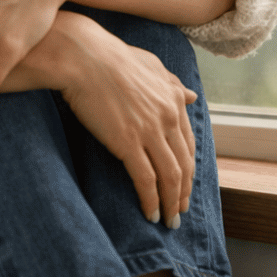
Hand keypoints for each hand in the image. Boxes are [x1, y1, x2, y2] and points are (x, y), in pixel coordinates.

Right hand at [53, 14, 198, 227]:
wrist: (84, 57)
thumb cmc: (111, 56)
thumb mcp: (151, 64)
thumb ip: (172, 83)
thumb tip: (192, 96)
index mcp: (173, 100)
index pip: (189, 144)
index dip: (189, 169)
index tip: (185, 186)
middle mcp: (168, 117)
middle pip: (184, 165)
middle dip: (184, 192)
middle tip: (180, 212)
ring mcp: (150, 131)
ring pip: (170, 176)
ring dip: (171, 202)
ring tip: (168, 220)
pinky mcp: (127, 142)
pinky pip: (146, 179)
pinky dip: (150, 200)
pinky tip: (150, 213)